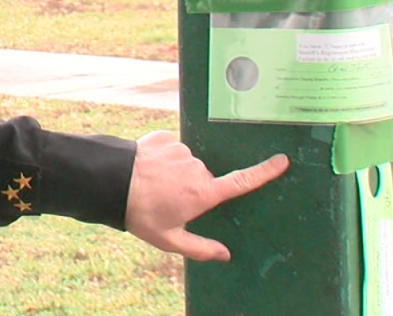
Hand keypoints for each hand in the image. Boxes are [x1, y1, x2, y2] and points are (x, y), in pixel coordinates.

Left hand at [124, 130, 288, 260]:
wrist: (109, 182)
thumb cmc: (141, 214)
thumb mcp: (170, 239)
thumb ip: (200, 248)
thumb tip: (225, 254)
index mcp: (204, 192)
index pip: (242, 181)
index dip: (264, 172)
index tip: (283, 161)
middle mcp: (197, 168)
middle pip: (203, 177)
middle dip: (190, 187)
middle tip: (166, 199)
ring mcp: (180, 150)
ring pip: (185, 162)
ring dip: (173, 171)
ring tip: (152, 184)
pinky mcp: (163, 138)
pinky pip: (168, 148)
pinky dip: (160, 157)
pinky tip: (145, 168)